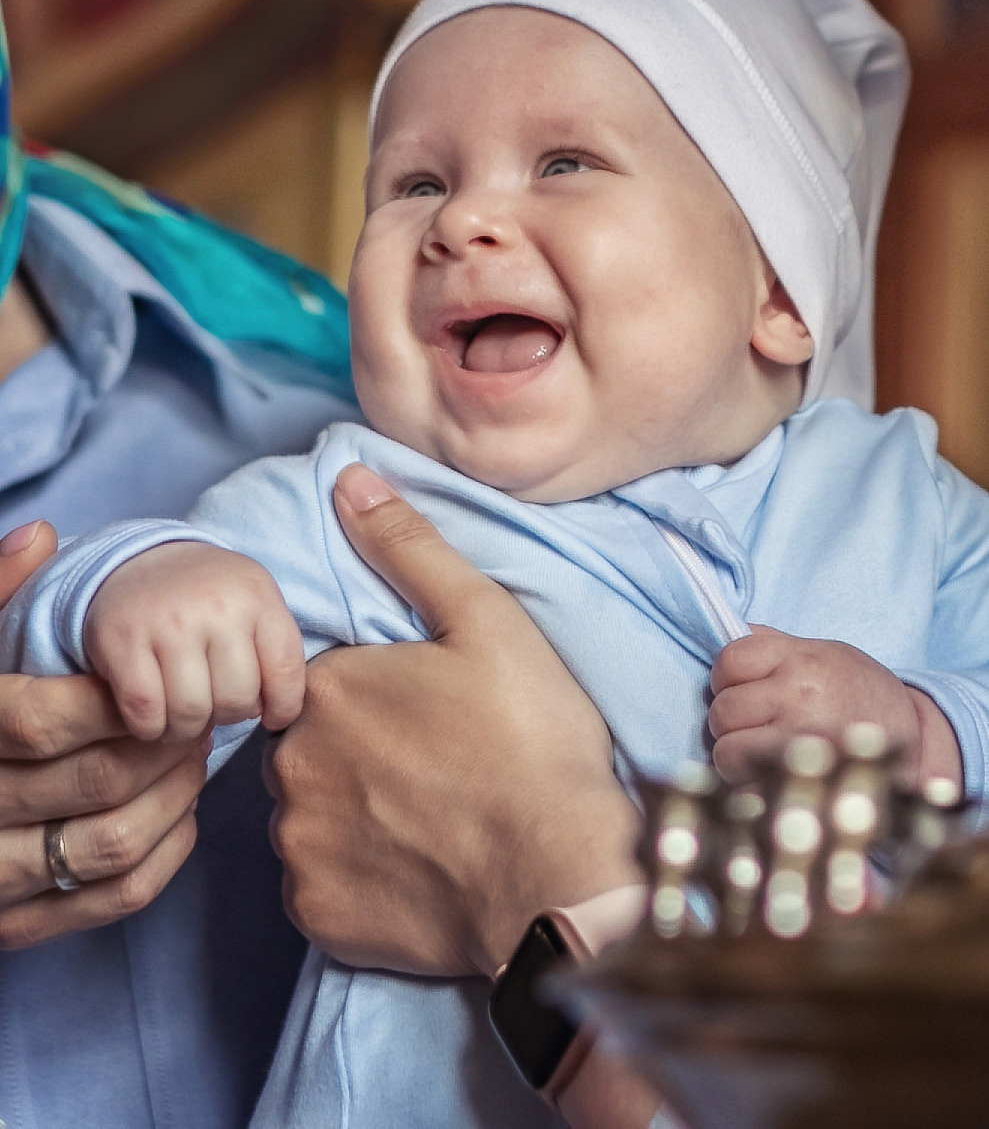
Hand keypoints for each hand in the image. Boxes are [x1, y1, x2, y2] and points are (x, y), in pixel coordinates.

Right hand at [0, 521, 209, 948]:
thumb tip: (40, 535)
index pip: (40, 720)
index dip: (109, 700)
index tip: (144, 682)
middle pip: (94, 781)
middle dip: (163, 743)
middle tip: (198, 712)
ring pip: (111, 844)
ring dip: (175, 796)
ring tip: (195, 754)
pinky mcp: (19, 924)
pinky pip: (114, 897)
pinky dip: (166, 852)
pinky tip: (183, 811)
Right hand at [84, 541, 305, 739]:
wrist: (141, 558)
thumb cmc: (208, 596)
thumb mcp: (255, 602)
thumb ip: (275, 650)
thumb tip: (273, 713)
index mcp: (257, 596)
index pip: (286, 673)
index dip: (283, 708)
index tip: (271, 715)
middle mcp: (215, 607)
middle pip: (236, 700)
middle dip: (228, 715)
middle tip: (216, 704)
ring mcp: (167, 623)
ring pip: (190, 713)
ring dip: (187, 728)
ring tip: (185, 712)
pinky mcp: (123, 640)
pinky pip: (145, 712)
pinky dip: (151, 727)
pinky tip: (154, 715)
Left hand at [265, 464, 641, 978]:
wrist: (560, 880)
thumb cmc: (532, 743)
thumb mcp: (486, 621)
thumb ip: (410, 547)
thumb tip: (348, 480)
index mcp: (325, 688)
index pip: (325, 682)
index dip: (380, 696)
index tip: (433, 717)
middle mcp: (290, 765)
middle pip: (311, 747)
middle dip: (358, 754)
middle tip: (436, 769)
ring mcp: (299, 847)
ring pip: (313, 816)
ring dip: (353, 816)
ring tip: (430, 821)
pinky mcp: (317, 917)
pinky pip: (322, 885)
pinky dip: (357, 879)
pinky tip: (416, 871)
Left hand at [709, 624, 962, 787]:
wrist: (914, 738)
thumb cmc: (860, 690)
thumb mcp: (822, 652)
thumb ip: (772, 645)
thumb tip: (722, 634)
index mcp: (800, 659)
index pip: (729, 661)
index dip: (728, 678)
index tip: (744, 688)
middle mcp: (799, 697)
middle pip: (722, 711)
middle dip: (730, 721)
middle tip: (755, 724)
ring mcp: (800, 741)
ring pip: (726, 751)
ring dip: (736, 755)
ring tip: (762, 751)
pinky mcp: (804, 780)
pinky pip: (748, 785)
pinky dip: (751, 784)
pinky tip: (770, 775)